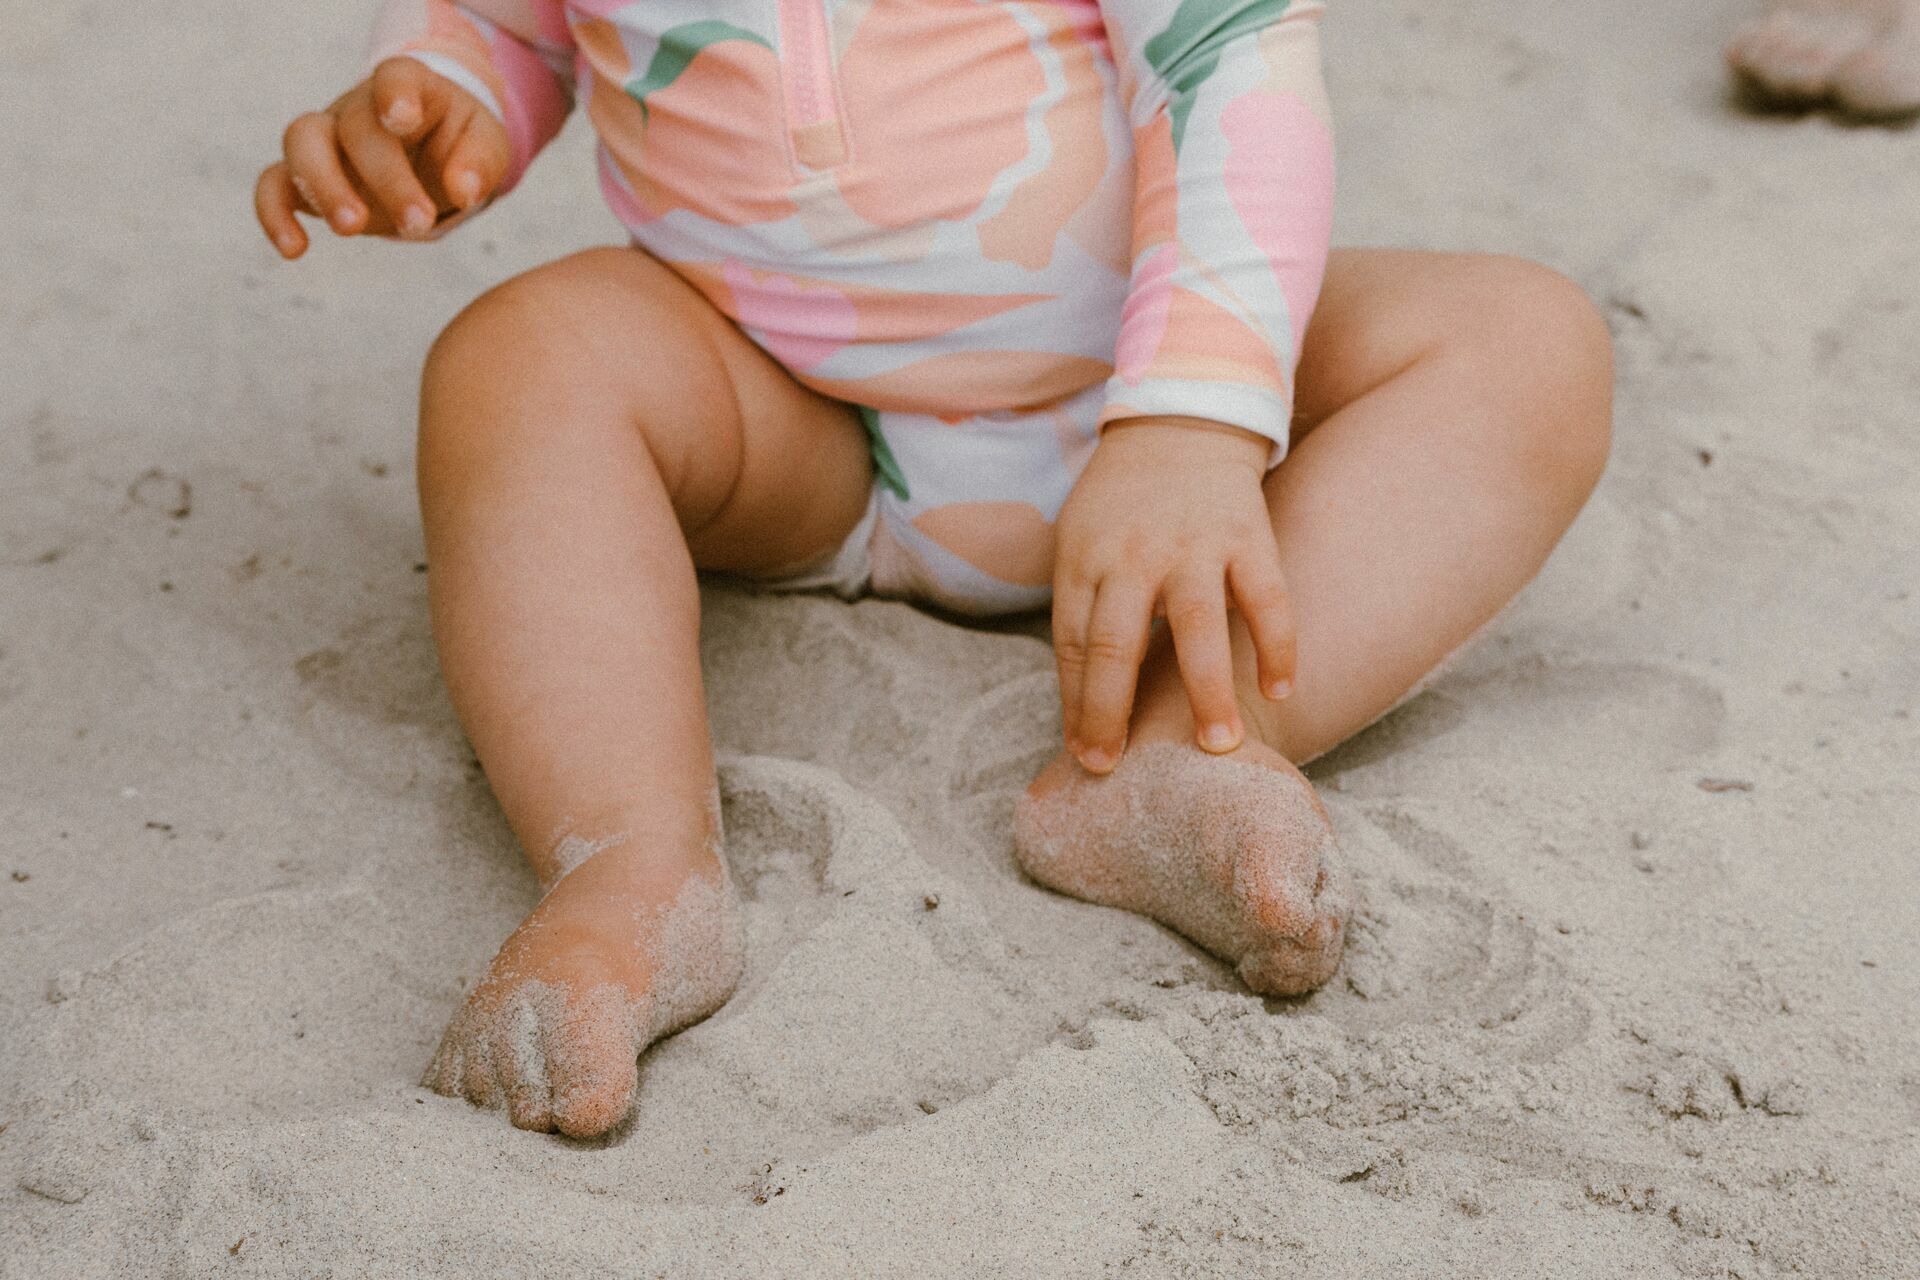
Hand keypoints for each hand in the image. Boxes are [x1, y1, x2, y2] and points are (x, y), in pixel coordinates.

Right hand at [254, 58, 509, 258]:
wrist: (431, 153)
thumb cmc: (458, 144)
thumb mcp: (486, 146)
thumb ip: (479, 163)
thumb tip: (462, 191)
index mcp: (410, 88)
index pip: (396, 76)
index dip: (394, 94)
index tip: (401, 120)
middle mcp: (360, 106)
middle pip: (354, 125)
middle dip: (385, 177)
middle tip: (418, 224)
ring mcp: (327, 137)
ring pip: (300, 142)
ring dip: (323, 187)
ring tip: (351, 229)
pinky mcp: (306, 175)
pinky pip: (273, 185)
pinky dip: (274, 213)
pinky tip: (295, 249)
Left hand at [1051, 416, 1295, 773]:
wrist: (1180, 423)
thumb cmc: (1122, 504)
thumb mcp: (1078, 544)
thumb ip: (1081, 612)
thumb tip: (1081, 707)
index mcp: (1083, 562)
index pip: (1070, 648)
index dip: (1077, 707)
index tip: (1089, 758)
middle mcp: (1132, 556)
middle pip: (1113, 643)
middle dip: (1112, 710)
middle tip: (1120, 768)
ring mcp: (1192, 546)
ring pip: (1197, 625)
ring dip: (1207, 690)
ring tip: (1218, 746)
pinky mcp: (1248, 537)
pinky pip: (1267, 599)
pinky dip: (1277, 646)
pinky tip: (1279, 691)